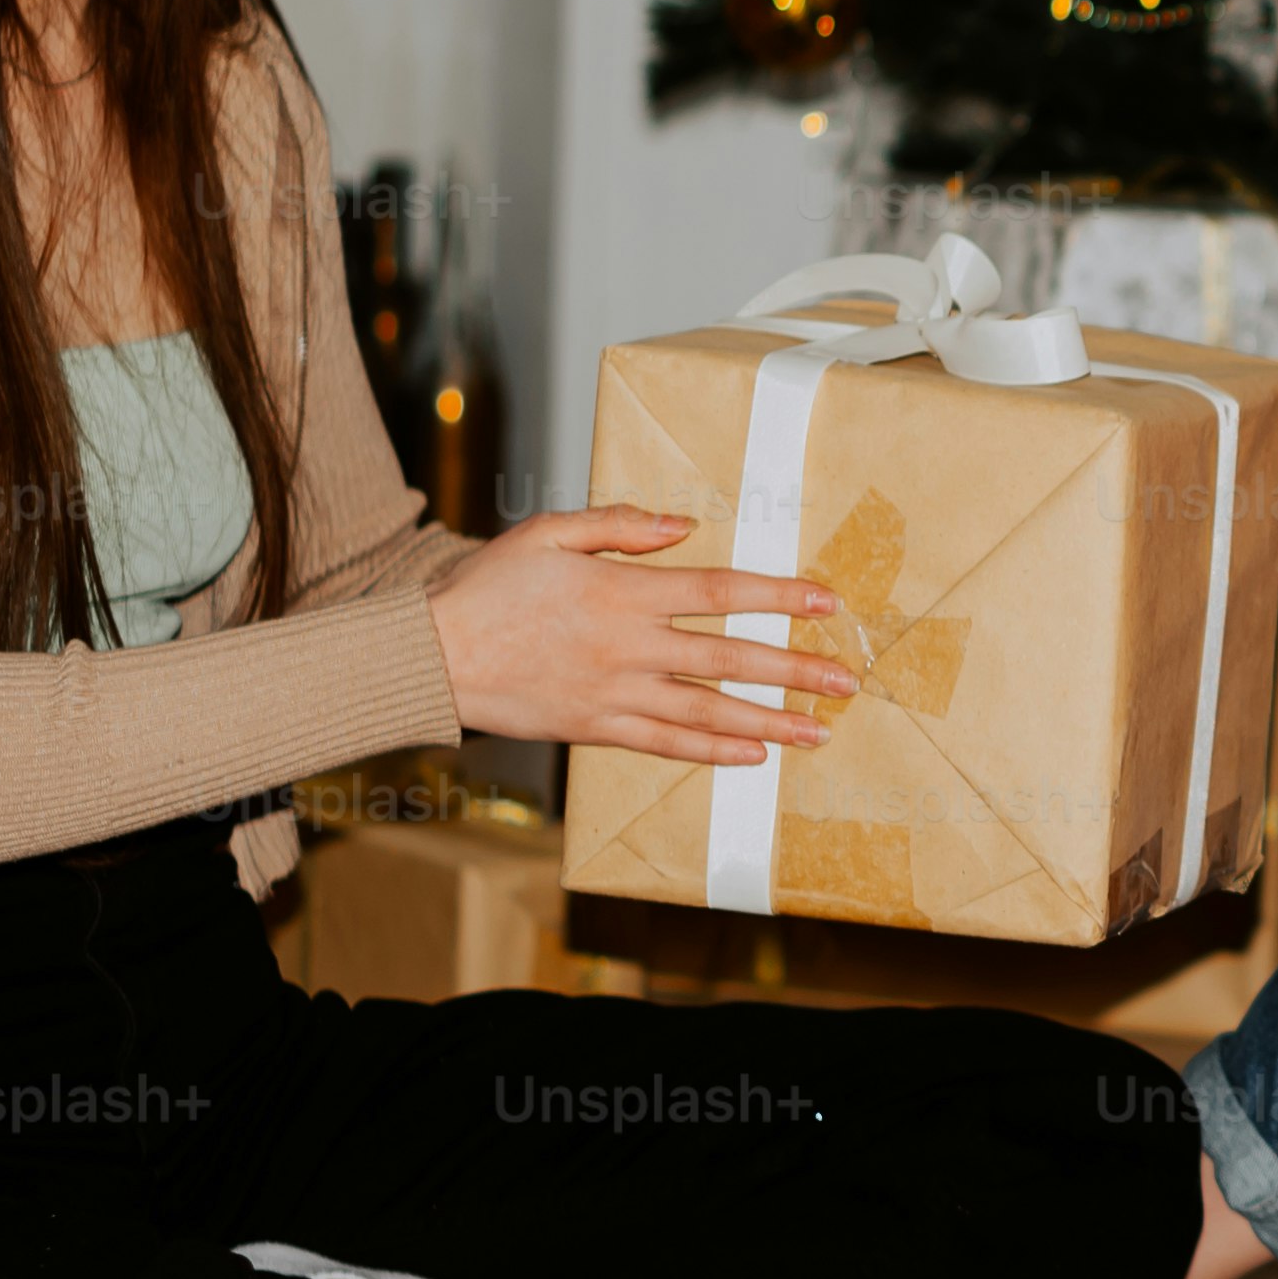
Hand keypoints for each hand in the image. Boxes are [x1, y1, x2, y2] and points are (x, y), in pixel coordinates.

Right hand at [426, 506, 860, 765]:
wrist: (431, 655)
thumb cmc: (488, 587)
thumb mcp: (548, 533)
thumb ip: (619, 526)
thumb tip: (682, 524)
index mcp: (623, 592)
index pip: (719, 591)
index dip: (776, 595)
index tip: (825, 601)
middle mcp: (629, 646)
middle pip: (729, 657)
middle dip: (794, 668)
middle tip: (846, 680)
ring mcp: (616, 692)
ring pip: (708, 710)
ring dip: (769, 721)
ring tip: (818, 730)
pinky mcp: (597, 727)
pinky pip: (667, 743)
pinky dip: (713, 750)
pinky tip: (753, 754)